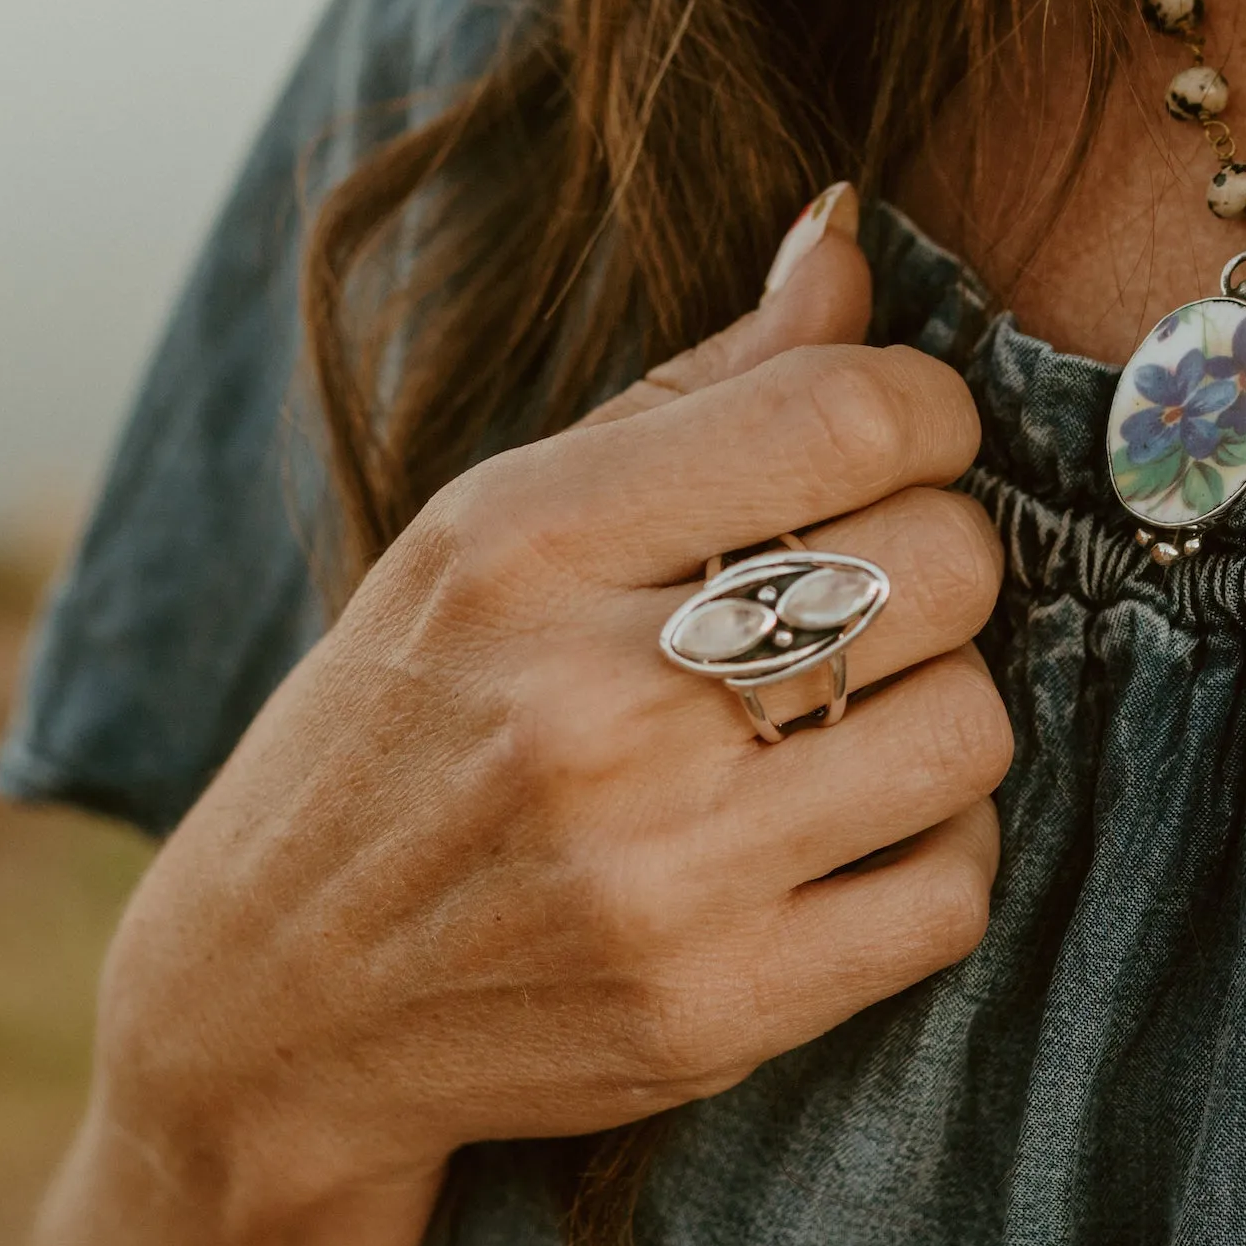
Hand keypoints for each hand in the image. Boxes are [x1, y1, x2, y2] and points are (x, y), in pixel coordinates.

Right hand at [101, 182, 1010, 1218]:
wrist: (274, 1008)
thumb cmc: (395, 738)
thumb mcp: (485, 536)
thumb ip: (687, 396)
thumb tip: (852, 235)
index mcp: (523, 545)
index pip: (851, 417)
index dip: (923, 415)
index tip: (893, 449)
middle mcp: (591, 704)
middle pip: (945, 567)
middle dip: (938, 564)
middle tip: (866, 598)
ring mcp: (660, 871)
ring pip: (971, 730)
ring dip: (938, 717)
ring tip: (845, 723)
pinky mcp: (716, 1010)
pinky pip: (953, 894)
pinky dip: (930, 857)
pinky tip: (840, 838)